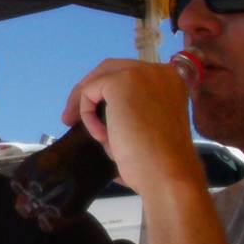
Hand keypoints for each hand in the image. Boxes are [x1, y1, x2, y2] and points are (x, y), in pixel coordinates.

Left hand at [62, 57, 200, 196]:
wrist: (166, 174)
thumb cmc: (158, 162)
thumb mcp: (146, 129)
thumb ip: (130, 114)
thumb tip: (103, 119)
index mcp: (171, 82)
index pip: (131, 76)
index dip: (107, 93)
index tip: (94, 113)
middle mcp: (159, 71)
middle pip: (112, 70)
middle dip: (90, 91)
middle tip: (72, 115)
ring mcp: (142, 73)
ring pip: (99, 78)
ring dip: (84, 101)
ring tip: (72, 122)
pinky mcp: (122, 82)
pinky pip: (91, 92)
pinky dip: (88, 114)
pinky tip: (101, 136)